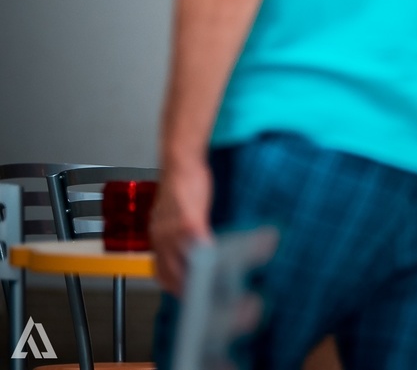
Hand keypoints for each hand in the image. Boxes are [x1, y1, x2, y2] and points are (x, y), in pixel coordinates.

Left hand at [150, 158, 213, 296]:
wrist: (181, 160)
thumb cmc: (181, 181)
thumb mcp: (174, 211)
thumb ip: (177, 229)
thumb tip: (189, 243)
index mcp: (157, 235)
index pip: (160, 270)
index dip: (173, 285)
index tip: (186, 294)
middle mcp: (161, 236)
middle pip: (170, 273)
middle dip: (185, 288)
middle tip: (201, 298)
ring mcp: (174, 230)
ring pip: (182, 264)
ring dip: (197, 277)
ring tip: (211, 286)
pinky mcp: (189, 220)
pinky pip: (198, 246)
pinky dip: (207, 258)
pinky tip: (217, 262)